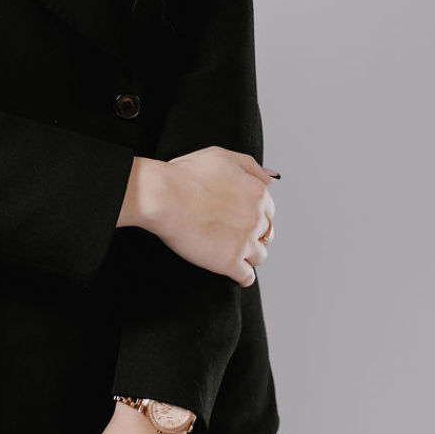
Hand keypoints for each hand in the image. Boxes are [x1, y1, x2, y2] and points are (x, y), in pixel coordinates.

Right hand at [121, 147, 276, 286]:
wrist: (162, 196)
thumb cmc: (185, 174)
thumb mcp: (221, 156)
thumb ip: (250, 166)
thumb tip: (272, 179)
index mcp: (257, 193)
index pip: (268, 211)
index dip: (252, 214)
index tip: (237, 217)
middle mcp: (257, 218)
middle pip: (266, 234)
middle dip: (252, 235)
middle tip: (231, 233)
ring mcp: (245, 242)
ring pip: (259, 256)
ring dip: (247, 255)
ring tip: (228, 250)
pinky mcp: (230, 262)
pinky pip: (247, 277)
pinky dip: (240, 276)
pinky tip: (231, 270)